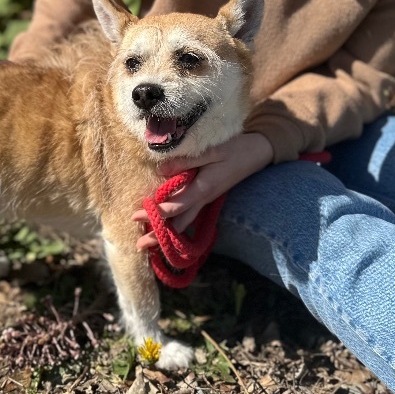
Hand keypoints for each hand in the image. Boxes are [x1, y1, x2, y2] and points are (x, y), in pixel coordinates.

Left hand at [132, 132, 273, 250]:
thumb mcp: (212, 150)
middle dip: (159, 235)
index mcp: (203, 189)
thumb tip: (160, 171)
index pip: (174, 207)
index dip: (154, 213)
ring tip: (148, 240)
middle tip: (139, 245)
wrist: (258, 152)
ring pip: (184, 221)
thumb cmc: (235, 148)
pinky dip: (175, 221)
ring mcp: (206, 199)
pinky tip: (165, 222)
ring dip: (167, 231)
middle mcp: (204, 199)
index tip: (135, 216)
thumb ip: (186, 160)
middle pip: (178, 224)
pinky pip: (189, 213)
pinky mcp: (207, 195)